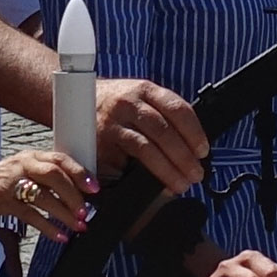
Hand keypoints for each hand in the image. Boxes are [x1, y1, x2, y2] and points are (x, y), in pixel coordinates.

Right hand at [0, 148, 94, 240]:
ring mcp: (11, 182)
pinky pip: (30, 214)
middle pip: (54, 174)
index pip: (59, 159)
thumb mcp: (22, 174)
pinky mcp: (1, 201)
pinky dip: (47, 226)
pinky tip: (59, 236)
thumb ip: (45, 179)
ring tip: (78, 225)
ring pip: (43, 196)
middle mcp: (22, 165)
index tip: (95, 187)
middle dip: (74, 193)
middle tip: (87, 209)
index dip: (79, 172)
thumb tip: (75, 193)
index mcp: (30, 156)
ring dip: (64, 212)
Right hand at [97, 77, 209, 193]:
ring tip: (181, 185)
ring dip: (167, 170)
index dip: (194, 132)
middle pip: (163, 130)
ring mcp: (112, 123)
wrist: (73, 103)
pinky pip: (124, 163)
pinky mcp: (100, 144)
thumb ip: (164, 116)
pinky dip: (141, 176)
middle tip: (196, 175)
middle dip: (183, 157)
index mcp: (145, 90)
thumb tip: (192, 149)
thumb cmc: (118, 107)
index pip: (176, 108)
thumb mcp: (140, 99)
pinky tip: (152, 185)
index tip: (203, 151)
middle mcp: (128, 104)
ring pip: (145, 148)